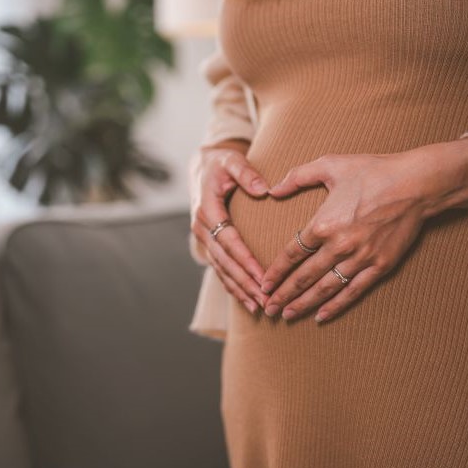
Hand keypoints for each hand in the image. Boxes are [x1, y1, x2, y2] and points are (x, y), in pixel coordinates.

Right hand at [190, 139, 270, 313]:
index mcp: (207, 210)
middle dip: (245, 282)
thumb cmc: (220, 163)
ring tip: (259, 306)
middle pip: (225, 261)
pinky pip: (220, 268)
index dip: (246, 260)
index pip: (229, 240)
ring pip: (221, 269)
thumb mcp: (231, 160)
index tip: (264, 276)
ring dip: (239, 289)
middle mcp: (202, 228)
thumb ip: (246, 173)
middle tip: (266, 299)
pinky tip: (247, 300)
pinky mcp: (208, 243)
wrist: (202, 167)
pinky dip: (232, 285)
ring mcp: (203, 238)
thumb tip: (264, 189)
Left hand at [258, 139, 467, 322]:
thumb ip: (297, 176)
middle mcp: (339, 245)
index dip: (275, 271)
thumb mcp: (329, 164)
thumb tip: (272, 190)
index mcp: (323, 223)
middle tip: (267, 308)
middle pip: (304, 277)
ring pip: (325, 288)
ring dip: (304, 304)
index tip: (263, 284)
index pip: (291, 254)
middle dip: (283, 294)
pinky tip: (321, 316)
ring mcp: (361, 258)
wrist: (416, 183)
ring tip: (287, 315)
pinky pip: (353, 291)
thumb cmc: (372, 171)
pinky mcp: (380, 266)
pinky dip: (336, 306)